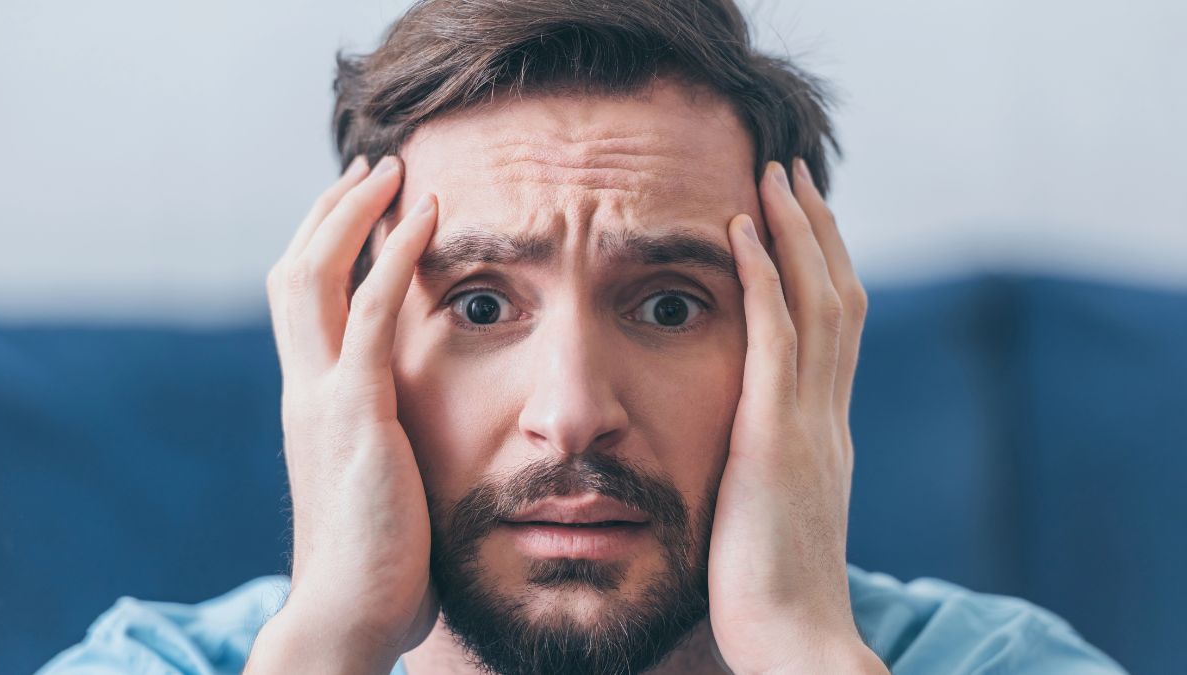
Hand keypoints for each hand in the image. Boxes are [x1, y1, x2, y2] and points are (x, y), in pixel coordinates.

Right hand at [245, 156, 439, 673]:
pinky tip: (429, 215)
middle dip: (331, 212)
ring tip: (395, 170)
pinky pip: (373, 311)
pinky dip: (397, 254)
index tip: (362, 209)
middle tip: (374, 169)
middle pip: (295, 272)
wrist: (348, 614)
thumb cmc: (379, 565)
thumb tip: (418, 439)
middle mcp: (305, 388)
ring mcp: (322, 396)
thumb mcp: (378, 485)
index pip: (304, 304)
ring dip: (354, 213)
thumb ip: (386, 446)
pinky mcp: (355, 411)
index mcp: (310, 403)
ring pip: (318, 274)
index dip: (325, 247)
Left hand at [707, 159, 884, 673]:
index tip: (801, 222)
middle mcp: (827, 415)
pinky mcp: (775, 437)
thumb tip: (754, 446)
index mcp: (825, 430)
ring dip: (795, 233)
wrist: (797, 637)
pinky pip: (773, 339)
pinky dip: (763, 279)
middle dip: (816, 230)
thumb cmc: (773, 588)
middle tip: (794, 173)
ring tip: (773, 176)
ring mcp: (808, 422)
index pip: (834, 330)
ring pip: (814, 303)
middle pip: (836, 298)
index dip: (822, 268)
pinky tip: (741, 233)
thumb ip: (775, 466)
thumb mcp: (778, 511)